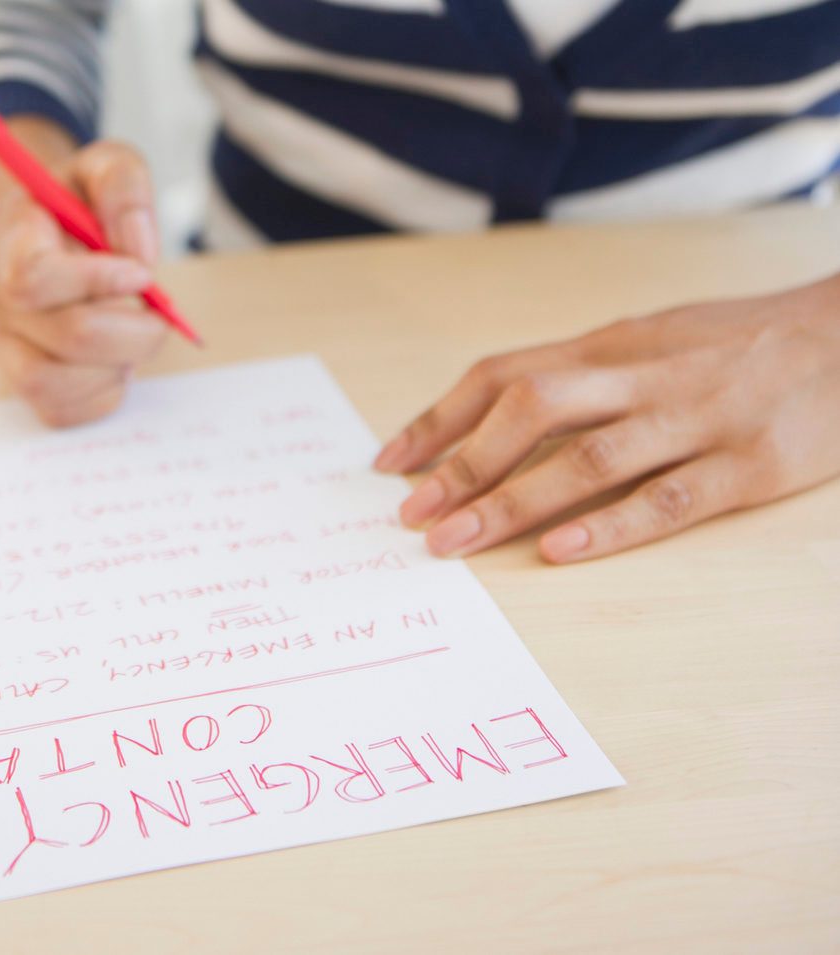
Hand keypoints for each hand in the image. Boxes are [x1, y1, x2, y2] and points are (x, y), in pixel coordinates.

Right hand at [0, 136, 165, 426]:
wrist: (46, 230)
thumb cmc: (77, 202)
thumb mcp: (107, 166)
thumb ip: (125, 190)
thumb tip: (139, 256)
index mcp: (10, 242)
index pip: (35, 278)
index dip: (96, 282)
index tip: (141, 273)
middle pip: (66, 336)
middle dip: (133, 330)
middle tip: (158, 314)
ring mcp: (5, 347)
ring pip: (56, 384)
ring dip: (116, 364)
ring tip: (130, 334)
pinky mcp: (24, 382)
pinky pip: (62, 411)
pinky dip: (103, 392)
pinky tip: (114, 359)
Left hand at [374, 272, 839, 562]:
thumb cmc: (738, 343)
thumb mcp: (650, 340)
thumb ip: (580, 376)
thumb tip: (494, 417)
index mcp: (611, 345)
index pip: (503, 374)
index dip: (440, 418)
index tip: (390, 464)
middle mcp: (643, 376)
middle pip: (532, 408)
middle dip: (462, 463)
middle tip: (411, 515)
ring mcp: (696, 419)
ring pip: (590, 458)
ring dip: (513, 501)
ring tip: (456, 540)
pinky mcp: (749, 464)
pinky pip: (669, 497)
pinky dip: (610, 526)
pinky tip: (559, 552)